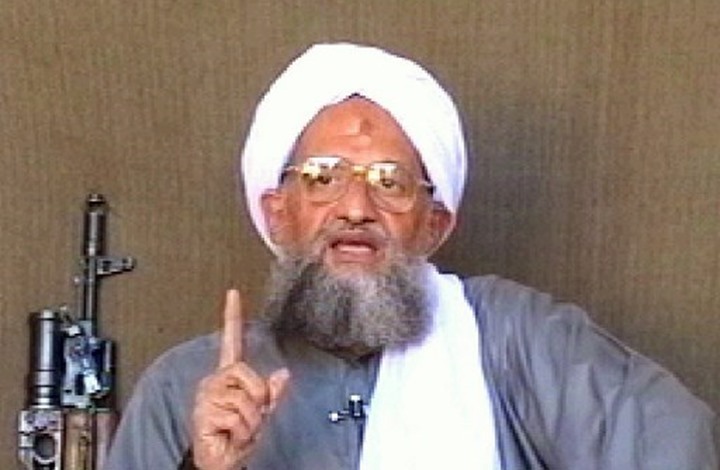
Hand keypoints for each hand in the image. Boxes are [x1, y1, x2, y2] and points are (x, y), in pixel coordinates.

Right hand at [191, 289, 289, 469]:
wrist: (221, 460)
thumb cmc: (237, 437)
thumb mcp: (262, 413)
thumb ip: (273, 394)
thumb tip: (284, 374)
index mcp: (229, 377)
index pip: (231, 340)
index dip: (232, 316)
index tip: (234, 294)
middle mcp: (215, 381)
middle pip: (246, 372)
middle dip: (258, 397)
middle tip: (250, 416)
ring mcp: (207, 396)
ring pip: (245, 396)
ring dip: (251, 419)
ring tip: (239, 428)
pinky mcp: (204, 411)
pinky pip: (238, 414)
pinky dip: (243, 429)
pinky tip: (230, 433)